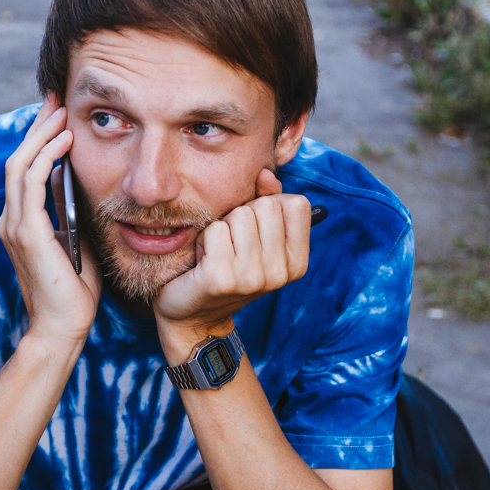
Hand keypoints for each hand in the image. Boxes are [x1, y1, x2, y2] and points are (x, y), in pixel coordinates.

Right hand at [0, 97, 100, 348]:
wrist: (62, 327)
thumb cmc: (74, 292)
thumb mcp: (76, 241)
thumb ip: (71, 214)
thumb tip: (81, 183)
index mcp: (21, 222)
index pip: (25, 169)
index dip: (39, 138)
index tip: (57, 113)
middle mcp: (11, 219)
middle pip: (18, 158)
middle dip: (37, 125)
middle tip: (56, 97)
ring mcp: (15, 225)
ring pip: (21, 164)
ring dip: (42, 134)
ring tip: (62, 112)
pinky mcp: (26, 232)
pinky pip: (31, 182)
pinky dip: (46, 157)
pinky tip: (64, 141)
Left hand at [153, 169, 310, 358]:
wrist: (192, 315)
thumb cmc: (225, 268)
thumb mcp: (254, 236)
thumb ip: (266, 202)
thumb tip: (265, 173)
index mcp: (297, 263)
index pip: (297, 204)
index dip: (271, 205)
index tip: (255, 230)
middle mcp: (280, 274)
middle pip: (265, 205)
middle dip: (242, 216)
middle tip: (231, 245)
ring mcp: (252, 278)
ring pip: (239, 214)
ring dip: (221, 228)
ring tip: (217, 253)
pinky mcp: (222, 279)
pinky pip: (215, 230)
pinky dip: (203, 239)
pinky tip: (203, 261)